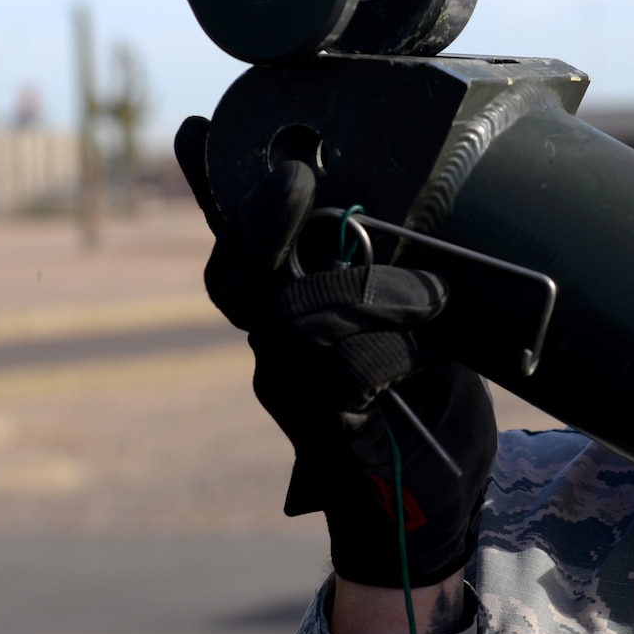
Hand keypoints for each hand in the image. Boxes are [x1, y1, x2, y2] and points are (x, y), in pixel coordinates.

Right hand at [174, 116, 496, 589]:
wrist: (434, 502)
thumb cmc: (429, 400)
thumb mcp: (424, 315)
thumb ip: (402, 265)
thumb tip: (413, 194)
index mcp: (293, 306)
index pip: (240, 242)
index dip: (212, 190)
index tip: (198, 131)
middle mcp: (275, 344)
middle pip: (237, 278)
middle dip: (263, 218)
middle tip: (296, 173)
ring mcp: (287, 389)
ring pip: (292, 317)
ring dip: (367, 293)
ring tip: (431, 299)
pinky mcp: (317, 430)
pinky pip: (340, 371)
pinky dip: (394, 352)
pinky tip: (428, 358)